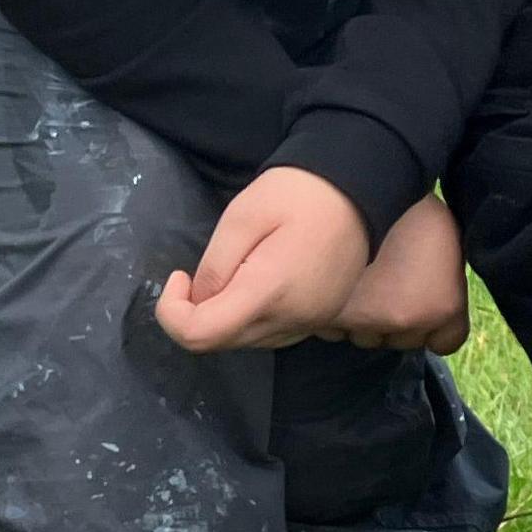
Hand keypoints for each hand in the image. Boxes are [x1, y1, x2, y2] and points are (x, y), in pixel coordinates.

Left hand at [155, 167, 370, 352]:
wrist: (358, 189)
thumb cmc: (297, 194)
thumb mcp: (242, 216)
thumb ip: (215, 265)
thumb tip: (200, 301)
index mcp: (269, 292)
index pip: (201, 335)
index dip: (173, 312)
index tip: (180, 276)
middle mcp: (292, 319)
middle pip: (221, 342)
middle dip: (198, 312)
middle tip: (207, 270)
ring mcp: (311, 324)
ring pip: (245, 341)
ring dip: (225, 317)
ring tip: (237, 272)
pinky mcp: (321, 320)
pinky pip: (271, 334)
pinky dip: (252, 318)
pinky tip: (259, 283)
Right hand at [332, 195, 470, 353]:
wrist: (359, 189)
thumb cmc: (408, 208)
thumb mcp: (448, 239)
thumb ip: (446, 278)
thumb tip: (435, 296)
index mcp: (444, 305)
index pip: (447, 342)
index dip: (437, 325)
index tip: (426, 304)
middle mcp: (406, 321)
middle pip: (403, 339)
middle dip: (396, 318)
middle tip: (389, 280)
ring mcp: (365, 322)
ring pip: (367, 337)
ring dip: (365, 319)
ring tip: (363, 280)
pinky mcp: (328, 317)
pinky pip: (334, 331)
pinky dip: (335, 315)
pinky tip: (340, 285)